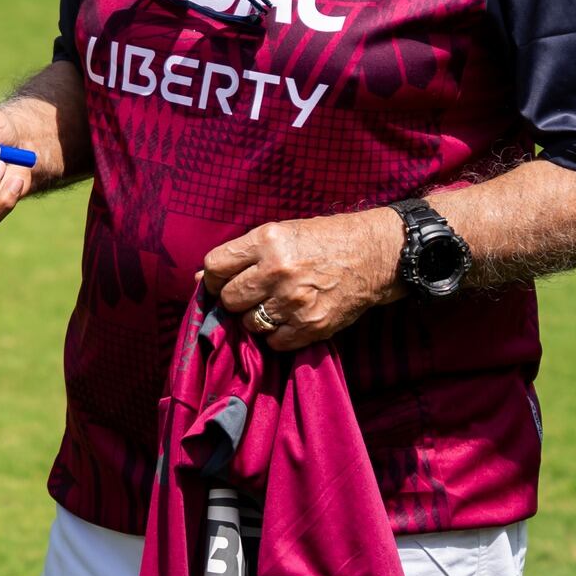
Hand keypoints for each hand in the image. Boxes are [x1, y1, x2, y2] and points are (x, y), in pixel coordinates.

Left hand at [201, 210, 405, 350]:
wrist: (373, 255)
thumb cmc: (322, 240)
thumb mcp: (280, 233)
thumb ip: (241, 255)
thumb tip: (202, 279)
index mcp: (266, 240)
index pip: (216, 266)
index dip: (215, 277)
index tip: (223, 281)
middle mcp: (277, 270)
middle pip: (230, 299)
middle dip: (235, 299)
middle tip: (251, 294)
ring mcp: (294, 301)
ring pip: (250, 323)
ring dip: (257, 318)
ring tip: (273, 305)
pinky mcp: (312, 326)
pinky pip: (274, 342)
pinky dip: (277, 335)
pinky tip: (289, 319)